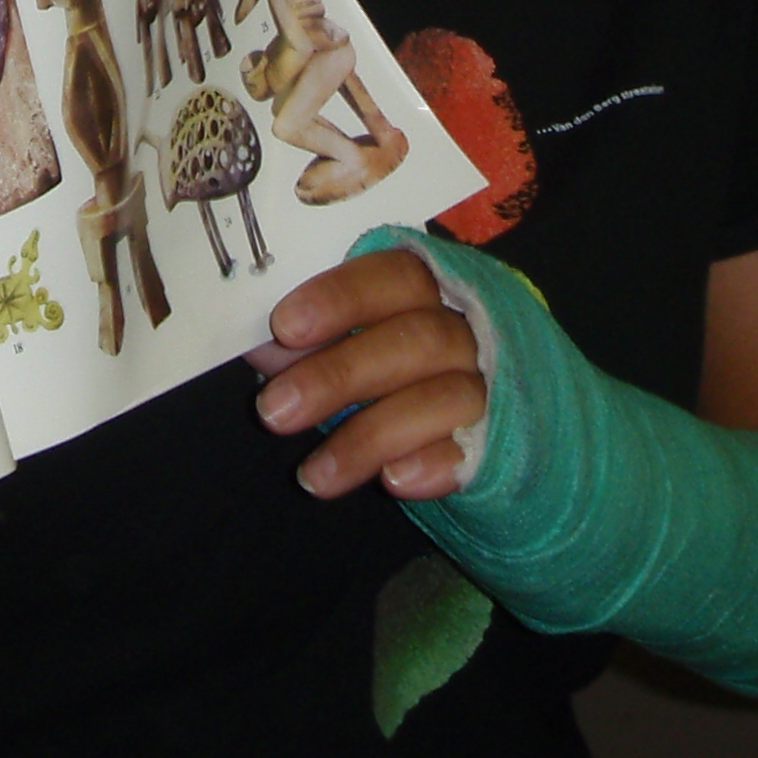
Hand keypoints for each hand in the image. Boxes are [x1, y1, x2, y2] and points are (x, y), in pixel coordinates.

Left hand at [247, 246, 483, 503]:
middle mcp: (464, 332)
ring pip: (441, 399)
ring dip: (369, 437)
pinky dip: (432, 465)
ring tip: (312, 476)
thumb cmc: (388, 365)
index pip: (395, 276)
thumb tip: (260, 345)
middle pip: (416, 339)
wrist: (469, 423)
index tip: (285, 327)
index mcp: (427, 291)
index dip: (341, 297)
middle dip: (339, 375)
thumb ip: (309, 341)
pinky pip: (470, 453)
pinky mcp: (497, 444)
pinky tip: (393, 480)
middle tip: (274, 411)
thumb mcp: (346, 343)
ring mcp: (487, 388)